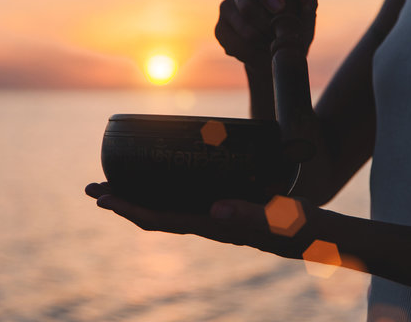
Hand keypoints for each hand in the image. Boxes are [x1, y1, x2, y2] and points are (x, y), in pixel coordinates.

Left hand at [85, 182, 319, 259]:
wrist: (317, 235)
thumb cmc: (302, 230)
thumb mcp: (281, 221)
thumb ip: (252, 217)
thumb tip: (216, 211)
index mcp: (216, 227)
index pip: (163, 220)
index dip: (131, 209)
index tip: (104, 198)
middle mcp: (209, 222)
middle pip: (155, 213)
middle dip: (123, 200)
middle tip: (93, 186)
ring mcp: (216, 215)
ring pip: (168, 205)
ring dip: (139, 193)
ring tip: (115, 180)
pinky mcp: (226, 206)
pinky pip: (187, 198)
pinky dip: (165, 188)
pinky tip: (163, 176)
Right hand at [215, 0, 317, 69]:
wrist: (276, 57)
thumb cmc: (292, 29)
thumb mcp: (305, 17)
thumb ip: (307, 2)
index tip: (279, 8)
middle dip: (260, 15)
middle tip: (274, 30)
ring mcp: (227, 6)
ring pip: (238, 19)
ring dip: (259, 37)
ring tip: (272, 45)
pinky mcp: (220, 28)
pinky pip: (232, 41)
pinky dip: (249, 52)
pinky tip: (258, 54)